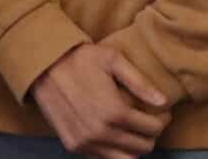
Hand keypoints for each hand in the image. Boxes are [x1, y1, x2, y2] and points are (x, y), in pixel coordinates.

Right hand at [28, 43, 169, 157]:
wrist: (43, 66)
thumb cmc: (81, 59)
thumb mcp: (113, 60)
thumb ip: (140, 83)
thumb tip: (163, 102)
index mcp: (115, 112)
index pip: (152, 128)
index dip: (162, 120)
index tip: (162, 111)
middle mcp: (101, 133)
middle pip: (142, 148)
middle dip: (151, 134)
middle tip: (149, 120)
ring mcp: (86, 143)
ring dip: (134, 147)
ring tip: (134, 130)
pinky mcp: (74, 146)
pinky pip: (103, 158)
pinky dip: (114, 150)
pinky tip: (114, 133)